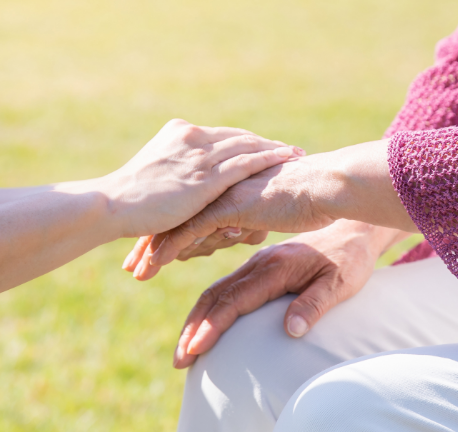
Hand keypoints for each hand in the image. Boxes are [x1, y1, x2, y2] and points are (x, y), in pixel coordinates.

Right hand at [99, 119, 303, 238]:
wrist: (112, 204)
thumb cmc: (127, 199)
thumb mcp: (153, 174)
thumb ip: (174, 171)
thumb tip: (185, 185)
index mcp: (179, 132)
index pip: (222, 135)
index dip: (246, 141)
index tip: (266, 146)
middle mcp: (192, 137)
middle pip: (239, 137)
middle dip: (266, 144)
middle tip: (290, 149)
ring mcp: (199, 155)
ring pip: (247, 146)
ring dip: (275, 149)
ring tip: (297, 154)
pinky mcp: (206, 176)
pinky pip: (246, 163)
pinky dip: (269, 159)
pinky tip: (287, 160)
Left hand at [133, 140, 412, 274]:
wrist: (327, 186)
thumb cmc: (309, 198)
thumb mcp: (268, 211)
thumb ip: (247, 217)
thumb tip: (236, 228)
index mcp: (225, 185)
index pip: (186, 207)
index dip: (166, 227)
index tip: (146, 247)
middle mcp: (217, 187)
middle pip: (174, 214)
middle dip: (150, 239)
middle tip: (130, 264)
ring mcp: (221, 194)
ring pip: (176, 222)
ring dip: (152, 248)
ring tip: (135, 271)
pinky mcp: (228, 205)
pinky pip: (190, 229)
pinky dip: (169, 248)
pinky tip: (153, 265)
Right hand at [169, 221, 409, 368]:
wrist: (354, 229)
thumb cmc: (349, 260)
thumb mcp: (340, 283)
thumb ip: (314, 304)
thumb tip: (291, 331)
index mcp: (276, 267)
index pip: (235, 300)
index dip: (212, 326)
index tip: (196, 349)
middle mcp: (260, 262)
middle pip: (216, 295)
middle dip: (194, 328)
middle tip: (179, 360)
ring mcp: (257, 263)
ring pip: (216, 290)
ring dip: (197, 319)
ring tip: (184, 349)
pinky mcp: (259, 266)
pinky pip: (226, 286)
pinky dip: (208, 307)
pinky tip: (203, 325)